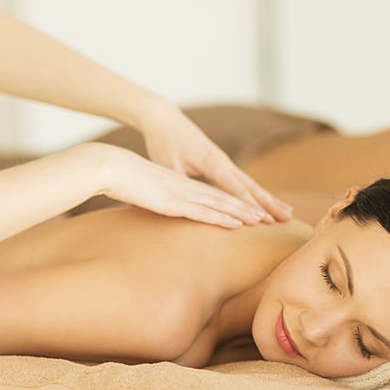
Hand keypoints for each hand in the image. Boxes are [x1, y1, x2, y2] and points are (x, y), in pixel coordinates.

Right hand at [88, 143, 268, 227]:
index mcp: (188, 184)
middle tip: (279, 216)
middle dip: (257, 207)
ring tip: (267, 221)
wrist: (109, 166)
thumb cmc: (126, 180)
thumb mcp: (151, 192)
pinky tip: (238, 224)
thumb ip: (164, 201)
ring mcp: (185, 192)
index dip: (244, 202)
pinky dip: (223, 217)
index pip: (222, 194)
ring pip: (223, 203)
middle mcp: (192, 186)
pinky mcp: (175, 201)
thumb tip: (169, 210)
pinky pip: (204, 210)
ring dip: (245, 213)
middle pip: (230, 197)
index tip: (262, 212)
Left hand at [135, 96, 292, 221]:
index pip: (235, 187)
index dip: (249, 205)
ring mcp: (225, 162)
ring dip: (270, 200)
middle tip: (288, 219)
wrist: (165, 119)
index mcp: (212, 162)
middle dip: (270, 203)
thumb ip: (183, 185)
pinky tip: (267, 204)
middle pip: (252, 186)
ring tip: (288, 214)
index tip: (263, 220)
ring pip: (252, 184)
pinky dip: (258, 194)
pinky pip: (244, 182)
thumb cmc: (164, 143)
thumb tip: (190, 205)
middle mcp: (223, 162)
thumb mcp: (168, 166)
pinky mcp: (222, 164)